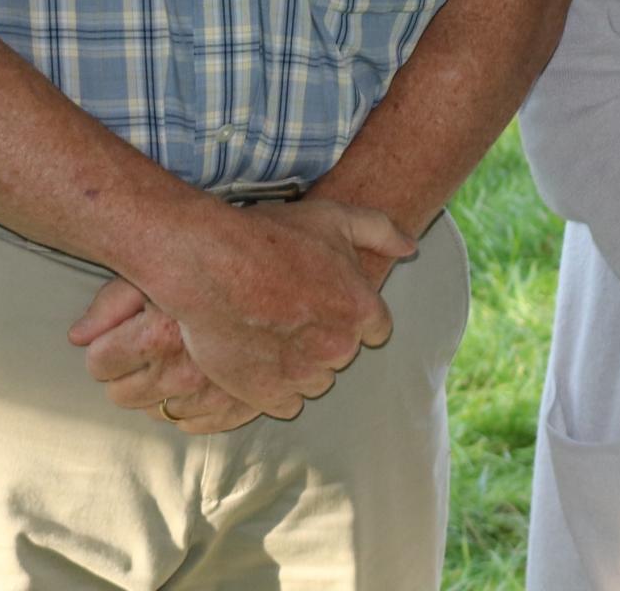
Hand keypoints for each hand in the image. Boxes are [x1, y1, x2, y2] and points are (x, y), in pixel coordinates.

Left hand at [70, 277, 260, 433]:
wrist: (298, 278)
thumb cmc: (226, 262)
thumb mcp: (162, 267)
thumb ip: (112, 301)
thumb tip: (77, 336)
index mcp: (158, 337)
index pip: (100, 362)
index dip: (103, 346)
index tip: (116, 335)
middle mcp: (182, 373)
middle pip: (122, 395)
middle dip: (124, 372)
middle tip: (141, 346)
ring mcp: (212, 396)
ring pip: (157, 413)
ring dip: (156, 391)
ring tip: (171, 359)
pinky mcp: (240, 408)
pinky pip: (195, 424)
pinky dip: (189, 407)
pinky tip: (195, 381)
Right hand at [120, 197, 414, 419]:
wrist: (208, 262)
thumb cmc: (271, 236)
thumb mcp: (335, 217)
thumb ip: (381, 231)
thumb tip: (411, 248)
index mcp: (362, 309)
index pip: (374, 329)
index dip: (348, 311)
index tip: (322, 299)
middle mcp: (338, 346)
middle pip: (342, 352)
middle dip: (323, 336)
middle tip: (290, 310)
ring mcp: (302, 374)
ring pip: (315, 380)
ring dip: (300, 363)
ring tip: (270, 332)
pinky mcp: (266, 394)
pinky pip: (286, 403)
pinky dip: (274, 387)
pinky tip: (258, 357)